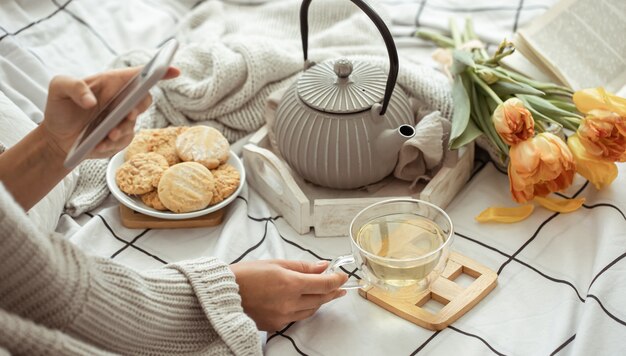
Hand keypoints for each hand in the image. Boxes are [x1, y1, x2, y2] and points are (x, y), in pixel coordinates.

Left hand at [41, 66, 179, 159]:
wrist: (57, 139)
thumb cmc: (59, 109)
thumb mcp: (57, 89)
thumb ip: (72, 86)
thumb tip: (92, 101)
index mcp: (112, 83)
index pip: (140, 74)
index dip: (160, 71)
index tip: (173, 71)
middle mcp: (122, 100)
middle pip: (144, 99)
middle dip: (138, 107)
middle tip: (128, 113)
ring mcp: (123, 120)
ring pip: (133, 124)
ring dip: (120, 130)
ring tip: (105, 136)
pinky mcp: (120, 138)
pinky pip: (123, 141)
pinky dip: (110, 144)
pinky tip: (95, 145)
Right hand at [229, 260, 347, 330]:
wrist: (224, 294)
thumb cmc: (246, 275)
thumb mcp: (276, 264)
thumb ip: (302, 267)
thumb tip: (322, 266)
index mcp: (290, 284)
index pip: (323, 284)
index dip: (336, 280)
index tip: (342, 276)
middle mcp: (289, 303)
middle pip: (320, 299)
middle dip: (332, 292)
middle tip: (339, 286)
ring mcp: (283, 316)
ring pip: (310, 311)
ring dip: (319, 301)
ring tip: (323, 293)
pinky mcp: (276, 325)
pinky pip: (296, 318)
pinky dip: (302, 309)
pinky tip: (303, 302)